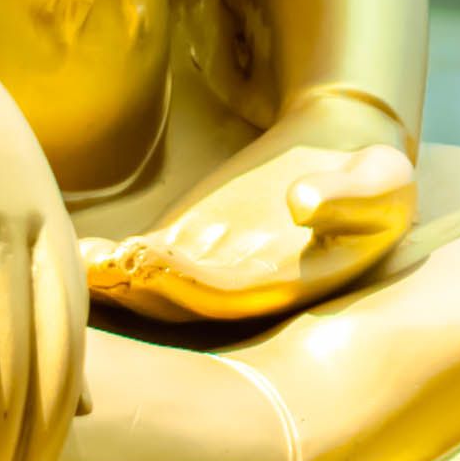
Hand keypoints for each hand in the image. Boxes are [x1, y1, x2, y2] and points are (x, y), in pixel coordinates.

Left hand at [86, 92, 422, 323]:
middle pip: (180, 300)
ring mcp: (208, 270)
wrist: (344, 160)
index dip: (191, 281)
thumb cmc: (372, 176)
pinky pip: (139, 261)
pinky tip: (78, 248)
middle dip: (138, 286)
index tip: (153, 256)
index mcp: (291, 281)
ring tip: (77, 259)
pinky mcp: (184, 246)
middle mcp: (243, 288)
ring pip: (151, 288)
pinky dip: (107, 260)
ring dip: (113, 281)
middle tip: (99, 263)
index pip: (233, 293)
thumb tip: (301, 202)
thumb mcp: (382, 178)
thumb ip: (347, 194)